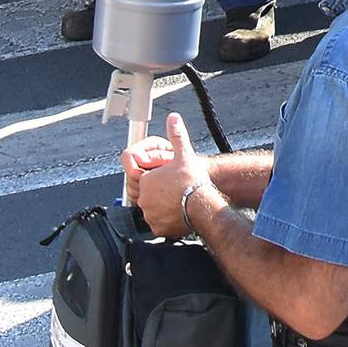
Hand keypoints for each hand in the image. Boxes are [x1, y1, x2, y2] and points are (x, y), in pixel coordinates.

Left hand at [122, 111, 209, 237]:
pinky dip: (166, 219)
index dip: (159, 177)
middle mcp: (144, 199)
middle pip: (149, 194)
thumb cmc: (193, 181)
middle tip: (175, 189)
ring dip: (162, 205)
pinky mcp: (158, 228)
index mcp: (146, 181)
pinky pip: (158, 223)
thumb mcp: (184, 154)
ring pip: (153, 208)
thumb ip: (176, 135)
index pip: (145, 178)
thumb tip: (173, 118)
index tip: (170, 178)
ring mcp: (150, 215)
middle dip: (160, 192)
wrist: (203, 206)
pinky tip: (177, 212)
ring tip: (178, 200)